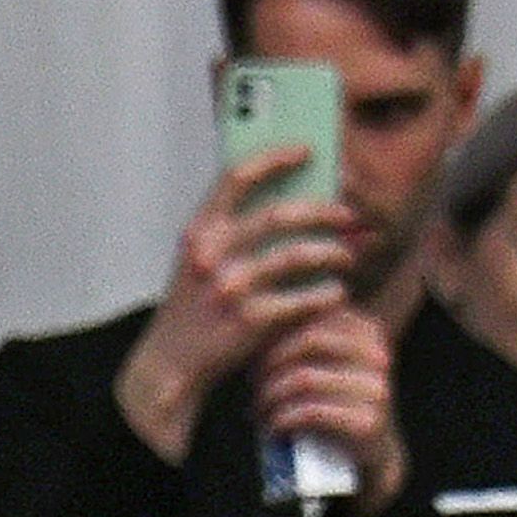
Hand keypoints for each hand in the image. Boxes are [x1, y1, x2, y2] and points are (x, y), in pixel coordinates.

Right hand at [116, 153, 354, 452]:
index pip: (238, 176)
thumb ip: (230, 229)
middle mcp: (214, 255)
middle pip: (280, 214)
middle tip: (346, 215)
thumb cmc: (191, 310)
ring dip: (332, 252)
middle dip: (322, 211)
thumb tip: (289, 198)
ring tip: (346, 256)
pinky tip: (335, 293)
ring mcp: (232, 288)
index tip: (306, 150)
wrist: (170, 367)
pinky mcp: (250, 321)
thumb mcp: (198, 260)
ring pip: (298, 256)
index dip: (275, 157)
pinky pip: (303, 299)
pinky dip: (326, 294)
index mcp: (200, 232)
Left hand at [250, 300, 408, 508]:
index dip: (279, 335)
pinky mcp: (366, 423)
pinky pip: (309, 412)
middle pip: (309, 341)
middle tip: (255, 386)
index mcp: (368, 333)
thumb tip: (259, 320)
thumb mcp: (324, 367)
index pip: (315, 316)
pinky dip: (281, 420)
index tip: (260, 360)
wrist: (368, 458)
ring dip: (271, 396)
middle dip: (273, 363)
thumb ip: (304, 342)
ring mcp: (375, 389)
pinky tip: (272, 429)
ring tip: (260, 411)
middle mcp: (378, 356)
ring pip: (304, 377)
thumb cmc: (333, 408)